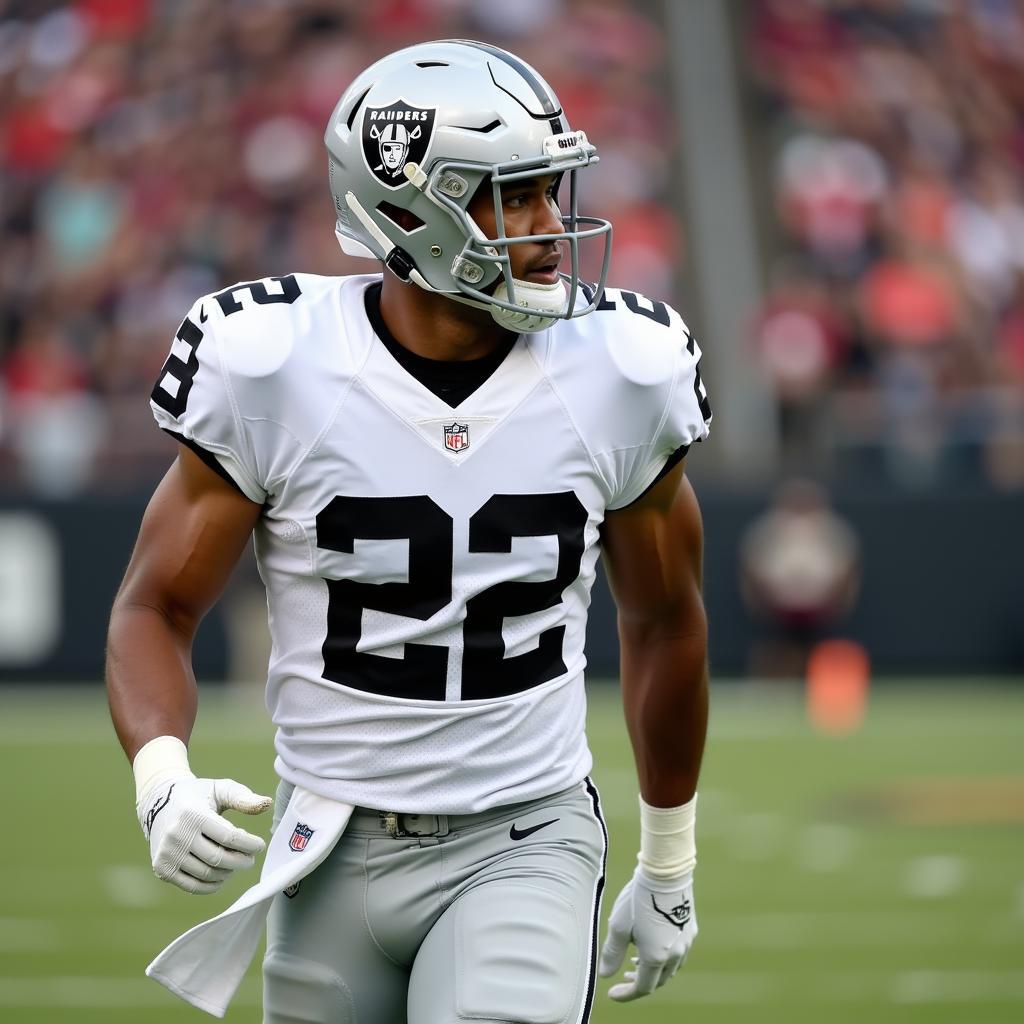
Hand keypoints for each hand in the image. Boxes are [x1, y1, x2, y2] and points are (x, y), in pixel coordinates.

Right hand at [137, 772, 272, 893]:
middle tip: (250, 859)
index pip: (229, 837)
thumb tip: (268, 804)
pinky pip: (192, 886)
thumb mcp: (220, 789)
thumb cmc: (198, 796)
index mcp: (194, 815)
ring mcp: (167, 854)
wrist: (160, 804)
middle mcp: (177, 835)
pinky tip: (222, 876)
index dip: (249, 844)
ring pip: (207, 874)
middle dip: (241, 861)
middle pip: (218, 858)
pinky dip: (211, 885)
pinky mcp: (162, 868)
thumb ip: (243, 798)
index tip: (260, 846)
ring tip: (234, 863)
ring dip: (227, 872)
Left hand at [598, 867, 697, 1000]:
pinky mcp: (689, 929)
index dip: (626, 993)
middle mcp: (674, 954)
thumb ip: (611, 954)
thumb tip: (604, 974)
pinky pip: (677, 952)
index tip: (612, 993)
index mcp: (656, 957)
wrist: (665, 873)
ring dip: (652, 969)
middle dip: (639, 982)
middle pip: (658, 980)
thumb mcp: (618, 926)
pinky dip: (663, 956)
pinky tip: (652, 943)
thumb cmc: (638, 898)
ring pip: (669, 967)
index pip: (643, 987)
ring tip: (635, 960)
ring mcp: (685, 942)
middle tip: (623, 977)